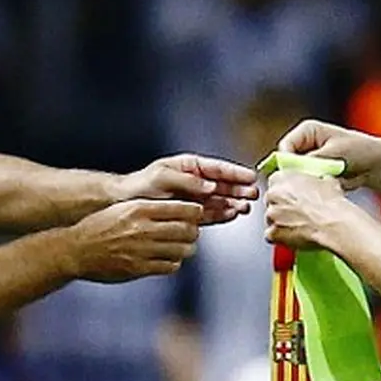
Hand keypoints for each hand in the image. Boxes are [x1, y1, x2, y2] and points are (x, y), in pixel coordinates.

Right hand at [69, 199, 202, 281]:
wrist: (76, 250)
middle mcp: (143, 229)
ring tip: (181, 246)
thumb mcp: (123, 208)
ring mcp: (142, 250)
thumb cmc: (99, 227)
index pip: (182, 209)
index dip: (194, 212)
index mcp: (139, 209)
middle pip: (187, 230)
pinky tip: (167, 259)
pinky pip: (170, 266)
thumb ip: (149, 208)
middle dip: (193, 231)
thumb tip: (178, 210)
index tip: (196, 214)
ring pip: (182, 249)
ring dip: (186, 248)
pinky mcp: (139, 268)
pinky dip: (173, 262)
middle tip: (190, 232)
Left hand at [117, 154, 258, 224]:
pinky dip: (223, 214)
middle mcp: (196, 182)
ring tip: (245, 207)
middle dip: (240, 188)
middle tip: (253, 193)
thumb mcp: (163, 176)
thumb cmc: (141, 184)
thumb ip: (188, 181)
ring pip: (221, 199)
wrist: (127, 202)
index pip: (218, 168)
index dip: (235, 172)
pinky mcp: (192, 212)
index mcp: (190, 166)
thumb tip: (209, 186)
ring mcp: (195, 198)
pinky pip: (211, 213)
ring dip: (235, 202)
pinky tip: (233, 214)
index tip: (250, 176)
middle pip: (224, 184)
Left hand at [264, 172, 346, 249]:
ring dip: (281, 222)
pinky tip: (293, 237)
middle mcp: (273, 194)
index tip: (294, 196)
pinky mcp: (273, 233)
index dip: (287, 191)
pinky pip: (271, 236)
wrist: (332, 224)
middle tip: (298, 212)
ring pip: (271, 218)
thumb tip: (323, 183)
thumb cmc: (330, 204)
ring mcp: (271, 214)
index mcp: (283, 178)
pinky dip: (280, 238)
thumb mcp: (328, 182)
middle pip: (272, 200)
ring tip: (298, 226)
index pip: (277, 182)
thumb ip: (318, 182)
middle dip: (282, 206)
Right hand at [277, 119, 380, 190]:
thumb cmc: (358, 150)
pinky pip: (304, 184)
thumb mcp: (334, 153)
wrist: (374, 164)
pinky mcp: (312, 174)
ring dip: (305, 182)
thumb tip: (293, 172)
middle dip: (295, 174)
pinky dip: (312, 189)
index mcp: (306, 130)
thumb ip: (312, 161)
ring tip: (322, 185)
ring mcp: (306, 160)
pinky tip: (324, 189)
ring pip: (294, 175)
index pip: (285, 146)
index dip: (286, 162)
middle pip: (286, 162)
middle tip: (308, 184)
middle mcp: (303, 144)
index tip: (294, 176)